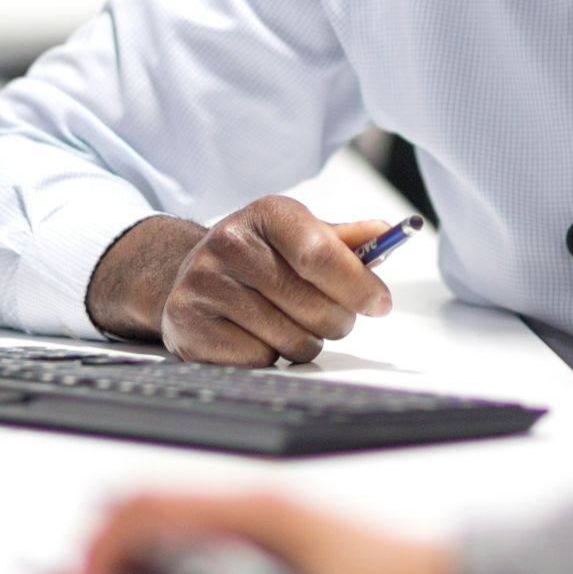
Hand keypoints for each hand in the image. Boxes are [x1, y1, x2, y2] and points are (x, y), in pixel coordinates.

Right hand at [85, 201, 396, 365]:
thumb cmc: (258, 258)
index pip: (320, 253)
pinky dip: (269, 356)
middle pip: (313, 305)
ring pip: (291, 339)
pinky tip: (256, 335)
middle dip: (338, 321)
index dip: (358, 285)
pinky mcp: (189, 323)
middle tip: (332, 318)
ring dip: (306, 342)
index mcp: (267, 213)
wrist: (189, 275)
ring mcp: (204, 283)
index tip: (380, 304)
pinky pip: (259, 359)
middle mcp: (229, 242)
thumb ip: (345, 240)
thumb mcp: (299, 237)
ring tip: (289, 324)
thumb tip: (383, 233)